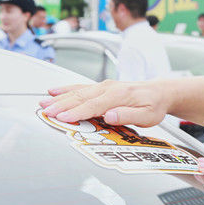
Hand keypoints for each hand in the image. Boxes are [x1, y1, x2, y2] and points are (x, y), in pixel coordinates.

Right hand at [39, 80, 169, 126]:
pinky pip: (80, 87)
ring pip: (78, 91)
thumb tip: (110, 116)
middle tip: (44, 112)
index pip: (94, 106)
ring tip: (43, 103)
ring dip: (59, 97)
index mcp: (119, 95)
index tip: (62, 118)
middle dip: (61, 105)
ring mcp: (104, 86)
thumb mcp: (148, 116)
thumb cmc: (154, 106)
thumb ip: (128, 116)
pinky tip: (53, 91)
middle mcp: (109, 88)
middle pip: (81, 97)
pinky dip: (66, 89)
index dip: (76, 112)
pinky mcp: (102, 87)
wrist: (160, 92)